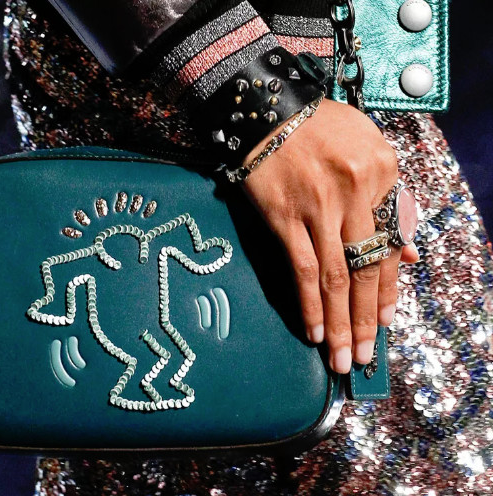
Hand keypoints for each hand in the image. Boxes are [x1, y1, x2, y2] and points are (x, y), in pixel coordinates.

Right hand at [242, 98, 417, 373]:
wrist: (268, 108)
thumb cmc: (320, 130)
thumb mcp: (369, 151)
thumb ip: (391, 203)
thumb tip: (410, 255)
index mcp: (383, 175)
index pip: (389, 246)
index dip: (388, 291)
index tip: (385, 324)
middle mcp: (356, 193)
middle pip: (365, 269)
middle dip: (366, 320)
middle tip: (367, 359)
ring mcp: (319, 207)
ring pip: (335, 277)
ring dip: (340, 324)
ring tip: (343, 360)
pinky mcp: (284, 216)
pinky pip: (301, 268)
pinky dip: (309, 303)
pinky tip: (314, 330)